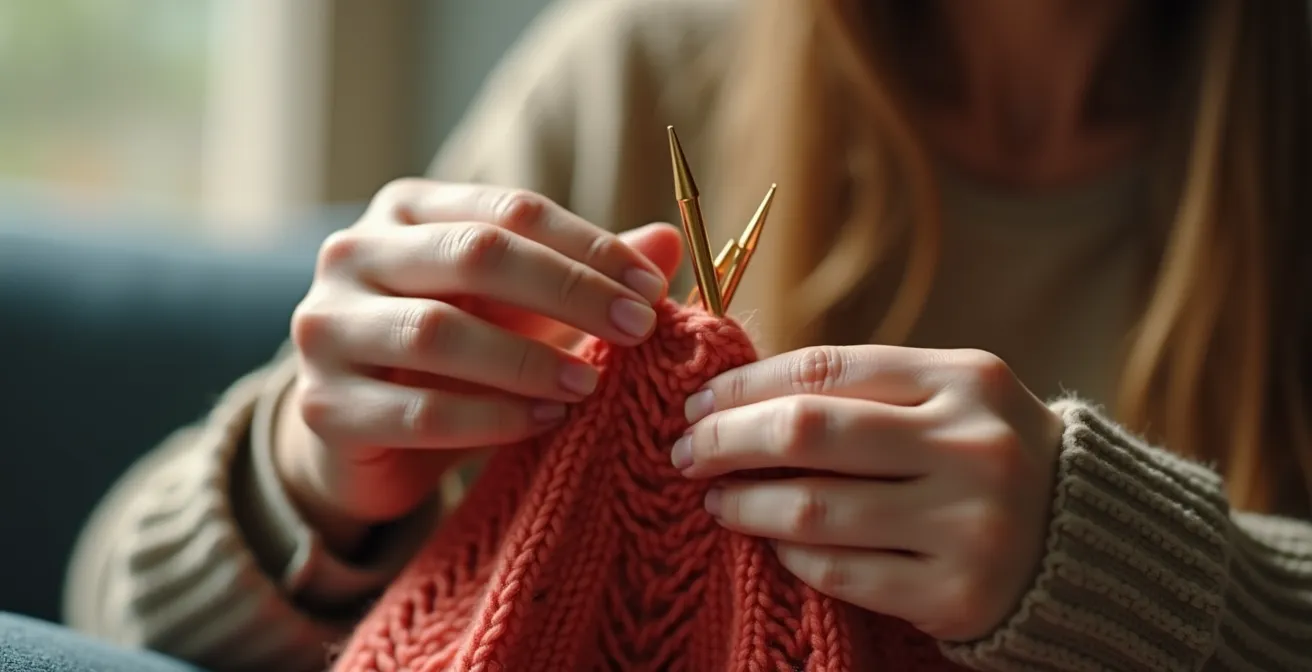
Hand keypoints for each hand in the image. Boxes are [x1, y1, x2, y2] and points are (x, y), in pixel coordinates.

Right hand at [276, 178, 683, 553]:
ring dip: (529, 359)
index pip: (509, 209)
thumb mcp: (519, 308)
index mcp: (404, 210)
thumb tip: (669, 242)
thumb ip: (585, 273)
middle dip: (568, 291)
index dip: (587, 245)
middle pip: (474, 255)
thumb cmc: (454, 357)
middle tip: (637, 327)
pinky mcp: (323, 406)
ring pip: (437, 333)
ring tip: (592, 382)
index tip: (651, 287)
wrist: (362, 437)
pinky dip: (492, 418)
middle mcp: (352, 254)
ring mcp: (326, 329)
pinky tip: (547, 421)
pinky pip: (418, 412)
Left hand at [675, 345, 1063, 641]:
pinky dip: (792, 554)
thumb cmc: (991, 459)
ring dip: (746, 502)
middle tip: (684, 451)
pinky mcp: (958, 595)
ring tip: (715, 498)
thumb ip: (867, 393)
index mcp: (966, 380)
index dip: (745, 384)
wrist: (1091, 545)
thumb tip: (740, 396)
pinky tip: (773, 542)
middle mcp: (972, 447)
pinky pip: (842, 571)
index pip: (825, 369)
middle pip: (810, 431)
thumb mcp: (952, 402)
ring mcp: (970, 525)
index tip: (697, 401)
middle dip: (727, 439)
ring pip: (817, 508)